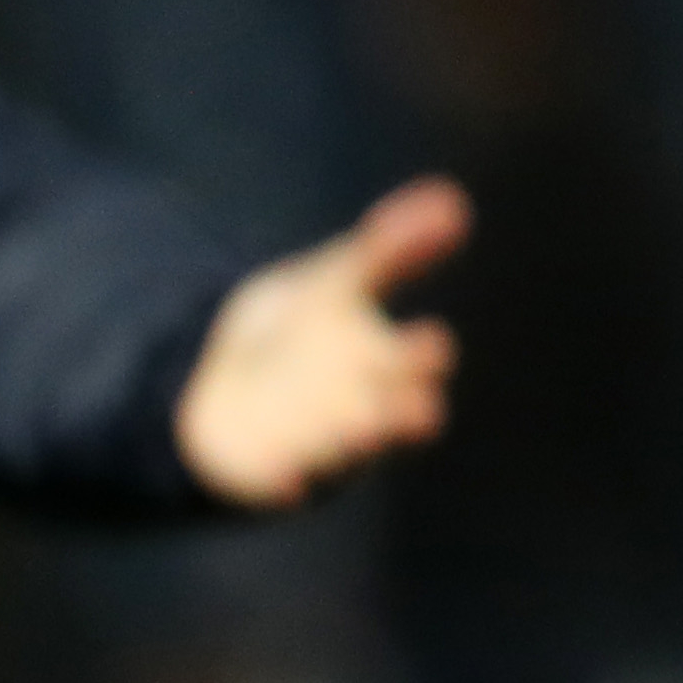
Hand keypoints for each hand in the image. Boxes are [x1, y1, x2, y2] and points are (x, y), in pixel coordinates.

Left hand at [174, 177, 468, 508]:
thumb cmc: (303, 331)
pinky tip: (287, 477)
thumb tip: (453, 199)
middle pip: (399, 413)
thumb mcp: (339, 280)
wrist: (228, 384)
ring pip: (351, 450)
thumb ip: (391, 248)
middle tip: (418, 405)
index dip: (426, 354)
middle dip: (407, 408)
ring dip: (358, 443)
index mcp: (389, 363)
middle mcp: (368, 409)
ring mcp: (326, 445)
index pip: (421, 362)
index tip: (429, 341)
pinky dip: (291, 480)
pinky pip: (289, 483)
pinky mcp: (280, 475)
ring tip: (360, 430)